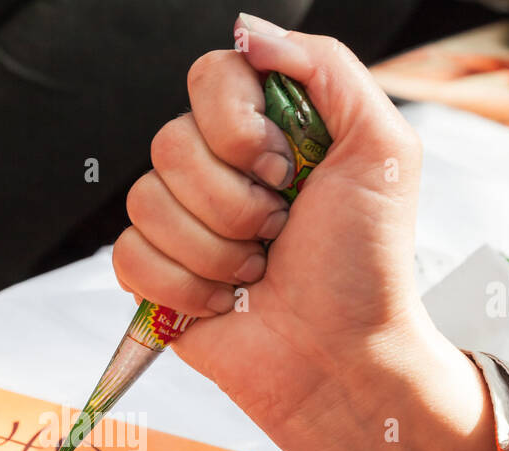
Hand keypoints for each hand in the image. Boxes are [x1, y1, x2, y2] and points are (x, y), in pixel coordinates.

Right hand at [112, 15, 502, 450]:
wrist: (342, 358)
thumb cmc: (367, 265)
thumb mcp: (381, 149)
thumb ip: (327, 69)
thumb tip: (249, 34)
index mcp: (266, 127)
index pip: (210, 77)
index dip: (238, 127)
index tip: (286, 169)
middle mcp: (216, 167)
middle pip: (169, 142)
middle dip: (234, 201)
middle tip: (280, 231)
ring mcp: (181, 223)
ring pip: (145, 202)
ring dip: (214, 250)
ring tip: (257, 272)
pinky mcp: (155, 277)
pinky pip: (127, 256)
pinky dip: (182, 286)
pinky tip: (224, 303)